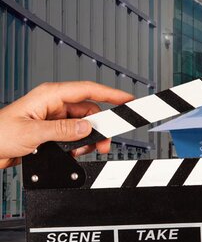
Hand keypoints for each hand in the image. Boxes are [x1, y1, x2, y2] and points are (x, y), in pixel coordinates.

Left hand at [0, 81, 132, 168]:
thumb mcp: (33, 132)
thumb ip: (63, 130)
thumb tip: (87, 128)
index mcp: (49, 95)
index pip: (88, 89)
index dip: (112, 93)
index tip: (128, 99)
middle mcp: (54, 104)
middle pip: (90, 111)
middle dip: (100, 126)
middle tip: (106, 140)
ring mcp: (53, 118)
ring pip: (84, 125)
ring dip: (89, 138)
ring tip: (89, 149)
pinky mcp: (52, 131)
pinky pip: (75, 135)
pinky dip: (79, 144)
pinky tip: (75, 151)